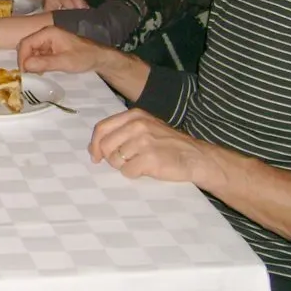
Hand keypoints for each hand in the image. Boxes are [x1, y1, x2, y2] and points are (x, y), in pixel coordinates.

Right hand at [16, 25, 119, 74]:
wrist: (99, 58)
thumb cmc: (84, 57)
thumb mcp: (65, 62)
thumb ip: (45, 63)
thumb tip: (25, 66)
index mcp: (48, 33)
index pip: (26, 43)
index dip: (22, 58)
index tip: (24, 72)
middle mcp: (45, 34)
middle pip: (26, 46)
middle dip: (25, 60)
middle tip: (28, 75)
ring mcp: (48, 40)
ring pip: (31, 51)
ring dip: (31, 62)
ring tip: (35, 74)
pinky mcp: (50, 47)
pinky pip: (38, 54)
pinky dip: (37, 62)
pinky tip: (42, 71)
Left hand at [89, 108, 208, 182]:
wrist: (196, 157)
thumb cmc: (168, 144)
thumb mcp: (146, 127)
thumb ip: (122, 131)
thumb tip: (95, 148)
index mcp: (134, 115)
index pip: (102, 128)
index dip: (95, 144)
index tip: (95, 156)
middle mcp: (137, 125)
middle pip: (105, 145)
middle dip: (110, 158)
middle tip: (125, 162)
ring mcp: (144, 141)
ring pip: (115, 160)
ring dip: (124, 166)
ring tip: (140, 163)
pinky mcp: (150, 158)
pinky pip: (127, 171)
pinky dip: (134, 174)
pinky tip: (146, 170)